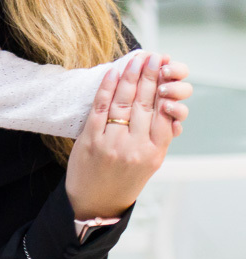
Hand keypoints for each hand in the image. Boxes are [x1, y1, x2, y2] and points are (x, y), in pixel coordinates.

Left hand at [65, 52, 192, 221]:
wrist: (95, 201)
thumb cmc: (124, 180)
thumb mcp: (150, 164)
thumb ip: (158, 137)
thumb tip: (168, 109)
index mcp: (154, 153)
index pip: (162, 114)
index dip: (164, 90)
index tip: (165, 70)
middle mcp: (135, 147)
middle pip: (144, 104)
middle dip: (149, 77)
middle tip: (153, 57)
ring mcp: (112, 142)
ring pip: (123, 102)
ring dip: (130, 77)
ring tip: (136, 59)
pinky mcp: (91, 138)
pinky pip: (101, 107)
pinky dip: (107, 87)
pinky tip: (112, 72)